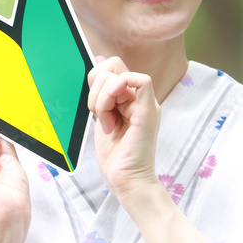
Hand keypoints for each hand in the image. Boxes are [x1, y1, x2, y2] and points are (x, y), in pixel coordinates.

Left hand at [87, 57, 160, 205]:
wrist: (126, 181)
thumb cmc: (116, 157)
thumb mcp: (101, 117)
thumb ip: (101, 92)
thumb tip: (98, 61)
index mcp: (129, 98)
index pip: (111, 67)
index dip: (95, 80)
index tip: (93, 106)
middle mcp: (139, 98)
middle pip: (113, 65)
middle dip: (96, 88)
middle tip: (100, 114)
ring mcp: (146, 103)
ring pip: (119, 74)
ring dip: (102, 99)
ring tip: (107, 122)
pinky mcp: (149, 112)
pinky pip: (142, 81)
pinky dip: (119, 90)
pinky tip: (112, 113)